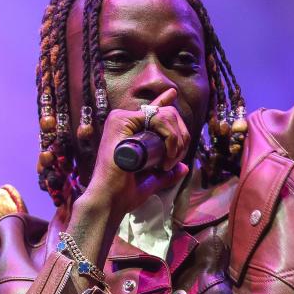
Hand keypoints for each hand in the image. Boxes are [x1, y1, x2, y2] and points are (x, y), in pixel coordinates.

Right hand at [81, 88, 190, 218]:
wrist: (110, 199)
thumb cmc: (125, 192)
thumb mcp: (151, 180)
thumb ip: (166, 175)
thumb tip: (183, 169)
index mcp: (128, 131)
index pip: (152, 113)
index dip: (164, 103)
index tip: (172, 94)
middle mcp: (123, 121)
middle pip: (166, 115)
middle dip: (181, 137)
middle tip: (174, 161)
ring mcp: (121, 119)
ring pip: (165, 115)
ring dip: (176, 140)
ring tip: (168, 163)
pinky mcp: (121, 120)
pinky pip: (158, 118)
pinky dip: (170, 136)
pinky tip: (166, 156)